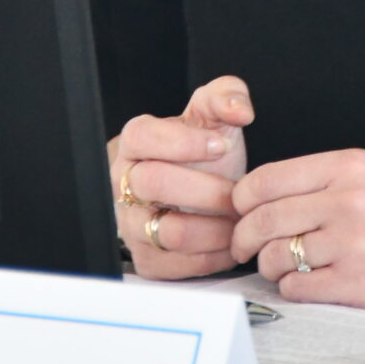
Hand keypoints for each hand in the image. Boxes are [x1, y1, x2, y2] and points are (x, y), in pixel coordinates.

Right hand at [109, 76, 253, 279]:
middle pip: (155, 184)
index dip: (182, 142)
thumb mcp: (214, 118)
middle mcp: (125, 183)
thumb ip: (227, 97)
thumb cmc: (203, 154)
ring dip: (215, 229)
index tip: (221, 146)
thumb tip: (240, 110)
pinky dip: (212, 257)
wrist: (201, 194)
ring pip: (168, 232)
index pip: (142, 137)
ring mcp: (131, 223)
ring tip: (238, 220)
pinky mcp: (146, 259)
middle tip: (237, 193)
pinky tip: (229, 242)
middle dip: (207, 190)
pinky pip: (177, 266)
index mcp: (136, 142)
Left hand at [231, 147, 364, 308]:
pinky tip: (309, 283)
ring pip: (276, 256)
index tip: (240, 209)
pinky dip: (294, 289)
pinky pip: (297, 288)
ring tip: (285, 265)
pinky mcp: (356, 283)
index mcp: (348, 167)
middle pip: (262, 218)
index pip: (266, 178)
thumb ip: (326, 180)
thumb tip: (269, 196)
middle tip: (246, 244)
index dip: (243, 198)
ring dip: (271, 265)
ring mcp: (350, 244)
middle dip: (245, 236)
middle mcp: (346, 201)